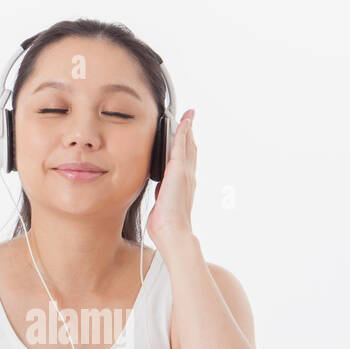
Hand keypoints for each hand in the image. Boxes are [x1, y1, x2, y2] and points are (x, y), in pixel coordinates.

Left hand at [147, 108, 196, 256]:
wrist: (172, 232)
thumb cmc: (166, 225)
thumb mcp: (162, 206)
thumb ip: (162, 196)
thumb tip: (160, 195)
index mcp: (183, 185)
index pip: (185, 161)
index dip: (186, 147)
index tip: (185, 136)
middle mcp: (188, 177)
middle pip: (190, 149)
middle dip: (189, 133)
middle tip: (190, 118)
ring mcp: (185, 173)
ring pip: (188, 145)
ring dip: (188, 129)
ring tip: (188, 116)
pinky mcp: (178, 170)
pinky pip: (181, 146)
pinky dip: (183, 132)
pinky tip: (183, 122)